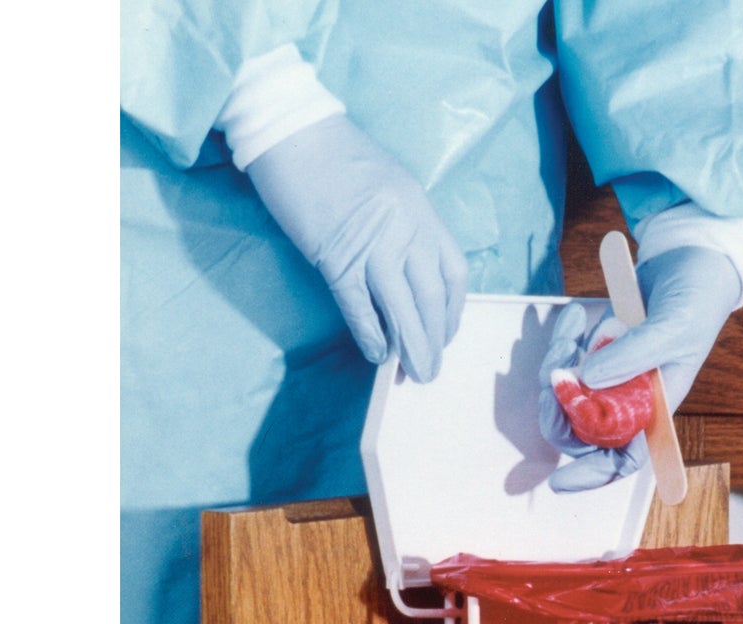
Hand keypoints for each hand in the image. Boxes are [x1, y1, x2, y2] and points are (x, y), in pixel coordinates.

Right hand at [245, 114, 468, 382]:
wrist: (288, 129)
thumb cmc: (334, 156)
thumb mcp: (390, 187)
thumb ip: (405, 229)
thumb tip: (408, 277)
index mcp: (422, 210)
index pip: (453, 273)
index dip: (452, 312)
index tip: (443, 334)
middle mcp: (405, 228)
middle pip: (430, 298)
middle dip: (434, 341)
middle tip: (430, 371)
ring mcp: (371, 243)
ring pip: (402, 308)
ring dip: (411, 348)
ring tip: (412, 375)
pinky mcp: (335, 255)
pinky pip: (360, 306)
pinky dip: (371, 335)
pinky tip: (377, 354)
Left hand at [538, 246, 740, 492]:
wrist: (690, 260)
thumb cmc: (695, 300)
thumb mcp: (671, 327)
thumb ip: (632, 356)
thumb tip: (587, 381)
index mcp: (654, 409)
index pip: (623, 457)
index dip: (592, 474)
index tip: (559, 482)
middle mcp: (629, 400)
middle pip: (581, 430)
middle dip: (559, 408)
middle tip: (553, 373)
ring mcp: (610, 376)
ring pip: (565, 394)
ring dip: (558, 364)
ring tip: (574, 329)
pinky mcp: (595, 352)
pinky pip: (565, 359)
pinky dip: (563, 338)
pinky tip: (577, 315)